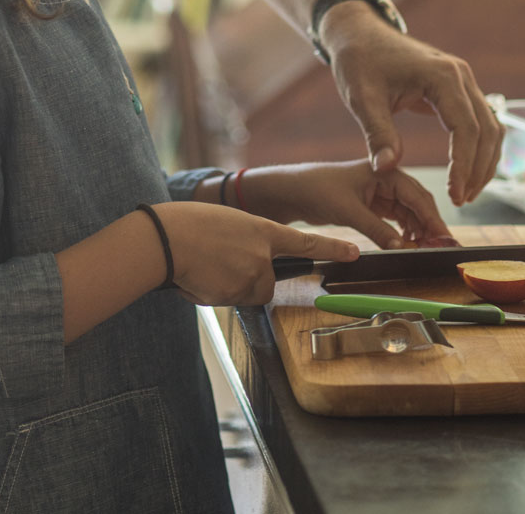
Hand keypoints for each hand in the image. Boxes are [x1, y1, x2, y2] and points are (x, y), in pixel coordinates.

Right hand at [155, 201, 358, 306]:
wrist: (168, 238)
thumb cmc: (190, 225)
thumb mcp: (228, 223)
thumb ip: (244, 241)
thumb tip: (243, 266)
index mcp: (262, 230)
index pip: (305, 242)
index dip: (332, 247)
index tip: (356, 251)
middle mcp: (263, 255)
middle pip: (266, 283)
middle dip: (247, 280)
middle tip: (219, 264)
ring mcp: (250, 276)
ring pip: (245, 293)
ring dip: (228, 288)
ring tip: (205, 267)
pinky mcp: (235, 295)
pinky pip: (227, 301)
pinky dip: (212, 295)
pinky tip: (197, 278)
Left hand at [232, 160, 455, 248]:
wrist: (293, 191)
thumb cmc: (318, 189)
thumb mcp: (349, 211)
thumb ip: (377, 230)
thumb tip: (403, 249)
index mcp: (383, 170)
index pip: (415, 194)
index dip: (432, 217)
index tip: (444, 237)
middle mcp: (385, 178)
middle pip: (417, 203)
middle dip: (430, 224)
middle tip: (442, 247)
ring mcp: (380, 192)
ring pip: (408, 212)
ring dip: (418, 230)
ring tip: (427, 250)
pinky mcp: (373, 205)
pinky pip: (396, 219)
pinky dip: (404, 232)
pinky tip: (409, 245)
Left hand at [319, 4, 503, 204]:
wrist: (360, 33)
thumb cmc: (359, 61)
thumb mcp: (362, 98)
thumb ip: (377, 133)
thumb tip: (387, 168)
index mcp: (442, 76)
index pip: (467, 128)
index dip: (464, 165)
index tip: (455, 194)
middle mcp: (461, 75)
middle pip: (487, 129)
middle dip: (478, 169)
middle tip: (461, 200)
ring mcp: (462, 80)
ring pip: (491, 126)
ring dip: (484, 161)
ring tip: (466, 193)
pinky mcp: (457, 88)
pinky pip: (480, 121)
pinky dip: (478, 147)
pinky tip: (466, 171)